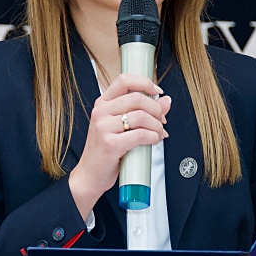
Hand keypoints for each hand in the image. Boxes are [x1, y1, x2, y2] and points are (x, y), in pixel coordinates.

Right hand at [68, 73, 170, 218]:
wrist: (90, 175)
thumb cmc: (105, 151)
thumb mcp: (121, 127)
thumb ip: (142, 111)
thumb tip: (166, 100)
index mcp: (102, 104)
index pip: (124, 80)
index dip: (145, 83)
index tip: (157, 91)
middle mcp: (100, 112)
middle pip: (137, 98)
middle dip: (156, 110)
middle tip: (161, 121)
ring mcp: (103, 127)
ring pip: (141, 116)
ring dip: (157, 126)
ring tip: (158, 133)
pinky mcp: (110, 144)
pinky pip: (140, 134)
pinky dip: (152, 137)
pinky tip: (153, 140)